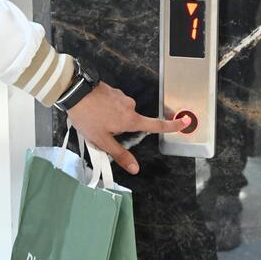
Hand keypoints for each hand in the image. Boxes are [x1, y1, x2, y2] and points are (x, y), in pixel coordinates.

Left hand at [67, 81, 190, 174]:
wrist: (74, 91)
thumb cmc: (89, 118)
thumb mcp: (102, 140)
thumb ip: (119, 154)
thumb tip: (136, 169)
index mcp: (130, 119)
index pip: (156, 124)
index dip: (172, 125)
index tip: (186, 121)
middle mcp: (130, 106)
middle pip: (131, 121)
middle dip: (119, 127)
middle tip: (100, 128)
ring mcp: (122, 96)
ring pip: (121, 112)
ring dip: (111, 117)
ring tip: (94, 118)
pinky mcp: (113, 90)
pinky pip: (114, 103)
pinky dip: (107, 107)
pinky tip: (94, 108)